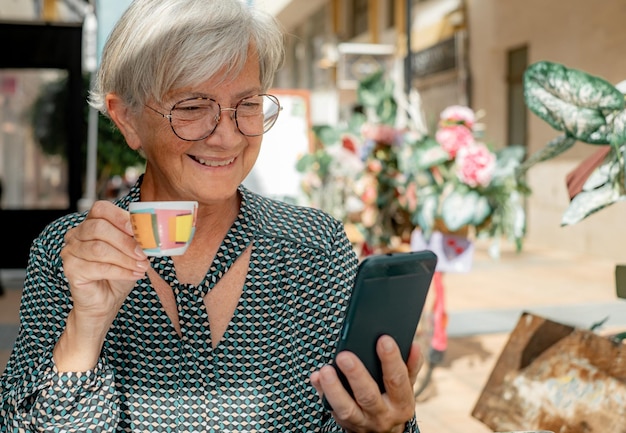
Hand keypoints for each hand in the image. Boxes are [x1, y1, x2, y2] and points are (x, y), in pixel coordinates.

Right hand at [54, 200, 148, 370]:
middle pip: (99, 228)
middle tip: (144, 254)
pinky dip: (120, 271)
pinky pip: (98, 267)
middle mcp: (76, 234)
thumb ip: (137, 240)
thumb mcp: (132, 252)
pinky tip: (134, 275)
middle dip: (125, 242)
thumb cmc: (119, 272)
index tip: (138, 230)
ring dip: (125, 259)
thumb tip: (153, 233)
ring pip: (99, 249)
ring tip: (142, 266)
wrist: (106, 301)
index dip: (120, 217)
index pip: (101, 209)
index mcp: (91, 223)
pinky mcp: (71, 269)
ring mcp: (70, 251)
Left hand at [310, 336, 421, 432]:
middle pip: (368, 396)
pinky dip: (322, 393)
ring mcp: (362, 421)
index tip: (383, 339)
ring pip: (346, 408)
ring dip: (333, 389)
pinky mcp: (344, 423)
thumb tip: (414, 345)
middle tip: (344, 356)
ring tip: (325, 370)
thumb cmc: (394, 399)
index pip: (398, 380)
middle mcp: (383, 414)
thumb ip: (410, 366)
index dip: (391, 360)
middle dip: (356, 375)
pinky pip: (330, 409)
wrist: (383, 431)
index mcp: (402, 402)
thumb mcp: (406, 386)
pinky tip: (316, 378)